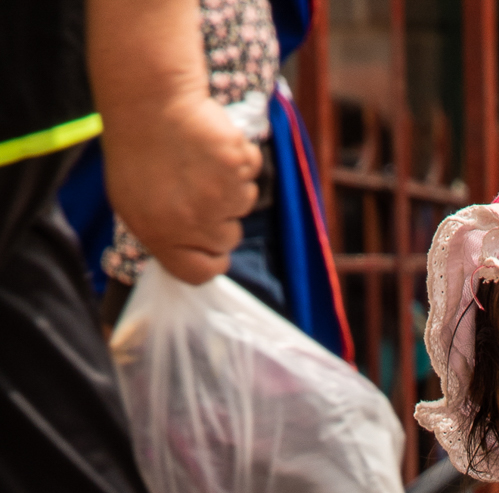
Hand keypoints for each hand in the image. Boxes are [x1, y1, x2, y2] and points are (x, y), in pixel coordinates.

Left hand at [102, 94, 260, 283]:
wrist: (148, 98)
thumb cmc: (136, 147)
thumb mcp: (130, 200)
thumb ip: (162, 233)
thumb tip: (190, 252)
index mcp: (162, 235)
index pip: (199, 273)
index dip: (210, 261)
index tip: (211, 247)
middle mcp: (194, 222)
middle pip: (228, 238)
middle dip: (221, 217)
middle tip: (199, 186)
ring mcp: (219, 195)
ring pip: (244, 203)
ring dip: (230, 183)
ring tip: (201, 158)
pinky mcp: (236, 166)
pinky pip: (252, 170)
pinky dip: (239, 156)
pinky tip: (212, 143)